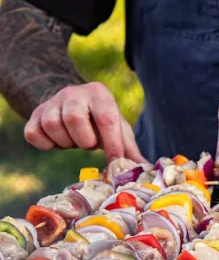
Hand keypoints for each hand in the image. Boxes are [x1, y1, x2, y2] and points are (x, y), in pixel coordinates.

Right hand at [23, 82, 145, 162]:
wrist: (70, 105)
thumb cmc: (99, 120)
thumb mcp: (118, 128)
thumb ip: (129, 147)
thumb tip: (143, 167)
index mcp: (99, 93)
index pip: (106, 118)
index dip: (112, 143)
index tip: (115, 161)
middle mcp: (73, 93)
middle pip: (74, 118)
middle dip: (84, 140)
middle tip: (88, 144)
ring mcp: (51, 101)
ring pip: (52, 126)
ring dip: (65, 142)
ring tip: (74, 140)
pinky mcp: (33, 114)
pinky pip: (34, 134)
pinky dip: (46, 145)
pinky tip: (58, 142)